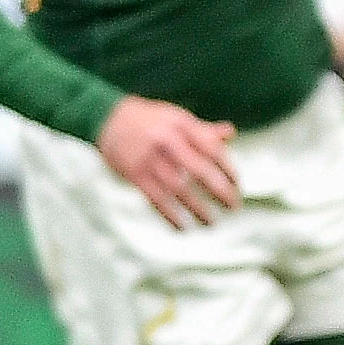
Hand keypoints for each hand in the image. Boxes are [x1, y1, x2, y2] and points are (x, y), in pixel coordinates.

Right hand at [97, 95, 239, 226]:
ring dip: (198, 209)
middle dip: (220, 191)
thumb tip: (230, 134)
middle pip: (200, 170)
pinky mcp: (134, 174)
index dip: (228, 168)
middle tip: (234, 206)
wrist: (106, 117)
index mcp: (182, 125)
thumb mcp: (176, 118)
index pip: (212, 149)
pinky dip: (170, 216)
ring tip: (212, 223)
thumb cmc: (149, 120)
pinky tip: (183, 227)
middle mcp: (167, 141)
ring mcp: (150, 159)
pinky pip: (156, 199)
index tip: (237, 183)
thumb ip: (202, 129)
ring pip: (179, 189)